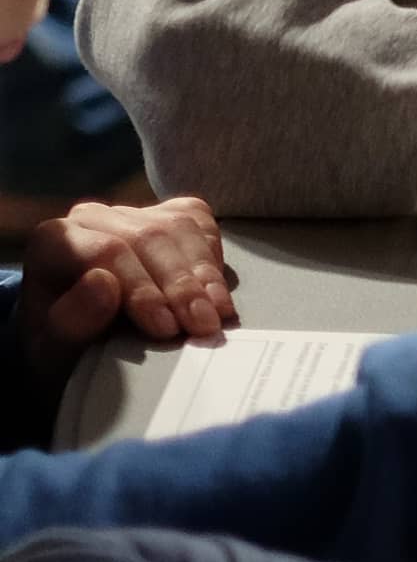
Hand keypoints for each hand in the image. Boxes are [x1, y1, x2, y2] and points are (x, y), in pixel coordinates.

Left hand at [12, 198, 232, 383]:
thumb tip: (103, 284)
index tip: (166, 328)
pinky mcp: (172, 215)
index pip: (106, 252)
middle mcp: (94, 217)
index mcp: (54, 242)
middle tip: (202, 327)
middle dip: (180, 286)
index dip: (141, 288)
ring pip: (179, 229)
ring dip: (203, 276)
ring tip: (216, 316)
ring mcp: (136, 212)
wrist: (85, 338)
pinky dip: (213, 261)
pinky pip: (202, 225)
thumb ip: (71, 320)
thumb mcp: (56, 349)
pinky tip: (216, 296)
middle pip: (148, 238)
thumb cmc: (65, 345)